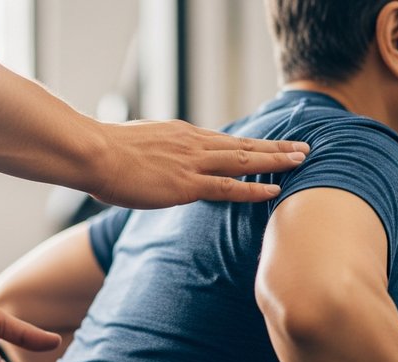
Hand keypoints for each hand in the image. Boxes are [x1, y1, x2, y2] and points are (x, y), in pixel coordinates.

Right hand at [91, 119, 309, 208]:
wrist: (94, 153)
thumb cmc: (105, 154)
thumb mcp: (137, 146)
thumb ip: (155, 154)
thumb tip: (153, 165)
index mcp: (182, 134)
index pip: (225, 140)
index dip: (252, 144)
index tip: (272, 145)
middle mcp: (193, 144)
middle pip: (244, 144)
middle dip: (276, 147)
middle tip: (303, 148)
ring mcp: (192, 163)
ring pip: (244, 160)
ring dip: (276, 161)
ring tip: (301, 161)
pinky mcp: (186, 184)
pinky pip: (228, 187)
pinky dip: (253, 188)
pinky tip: (274, 189)